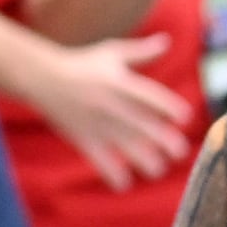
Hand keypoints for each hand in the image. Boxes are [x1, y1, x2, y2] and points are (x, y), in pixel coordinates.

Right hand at [27, 31, 189, 184]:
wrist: (42, 77)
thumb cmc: (82, 64)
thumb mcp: (111, 53)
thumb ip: (141, 51)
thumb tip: (167, 41)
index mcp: (120, 82)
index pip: (149, 95)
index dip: (168, 106)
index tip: (185, 117)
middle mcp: (111, 103)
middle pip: (141, 124)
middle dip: (162, 140)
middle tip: (180, 152)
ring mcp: (96, 122)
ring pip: (124, 145)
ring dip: (143, 160)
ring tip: (157, 170)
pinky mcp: (82, 137)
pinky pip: (98, 159)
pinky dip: (110, 173)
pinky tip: (124, 184)